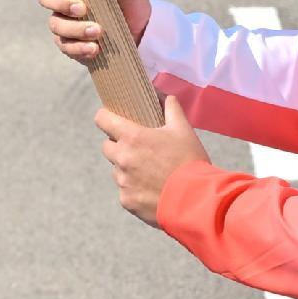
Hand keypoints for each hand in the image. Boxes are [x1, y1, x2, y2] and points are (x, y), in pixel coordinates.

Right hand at [31, 0, 149, 70]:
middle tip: (82, 8)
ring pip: (55, 24)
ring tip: (98, 31)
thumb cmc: (130, 2)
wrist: (141, 31)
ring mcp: (65, 22)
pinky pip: (65, 46)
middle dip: (59, 3)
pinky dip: (79, 47)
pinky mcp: (71, 43)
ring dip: (74, 28)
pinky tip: (95, 48)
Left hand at [93, 97, 203, 220]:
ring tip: (150, 172)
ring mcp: (123, 182)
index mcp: (132, 137)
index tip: (111, 118)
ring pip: (116, 170)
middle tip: (138, 148)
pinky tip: (152, 190)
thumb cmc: (189, 161)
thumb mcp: (183, 130)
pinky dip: (135, 189)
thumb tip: (165, 97)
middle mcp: (122, 158)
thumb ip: (171, 109)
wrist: (195, 199)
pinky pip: (125, 191)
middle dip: (118, 145)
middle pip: (107, 147)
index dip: (106, 117)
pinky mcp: (127, 201)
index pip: (102, 119)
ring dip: (126, 169)